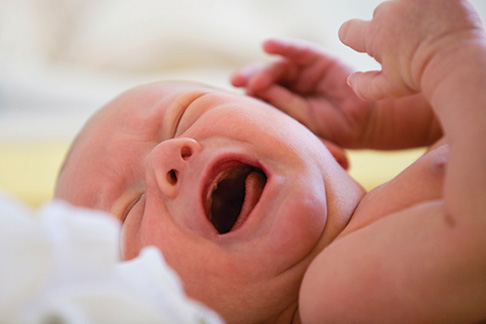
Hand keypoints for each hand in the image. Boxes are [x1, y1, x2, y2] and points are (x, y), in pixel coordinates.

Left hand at [231, 38, 377, 147]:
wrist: (366, 123)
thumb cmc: (332, 129)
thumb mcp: (303, 122)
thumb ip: (282, 106)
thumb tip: (255, 91)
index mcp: (282, 104)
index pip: (260, 98)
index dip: (248, 98)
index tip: (234, 105)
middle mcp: (290, 86)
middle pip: (264, 79)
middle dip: (249, 79)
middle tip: (238, 82)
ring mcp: (303, 72)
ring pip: (278, 66)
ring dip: (265, 71)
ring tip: (256, 81)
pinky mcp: (318, 60)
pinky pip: (298, 50)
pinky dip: (283, 46)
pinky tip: (268, 44)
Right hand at [339, 0, 483, 100]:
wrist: (460, 61)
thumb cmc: (423, 78)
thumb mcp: (390, 88)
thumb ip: (365, 85)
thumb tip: (351, 80)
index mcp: (375, 34)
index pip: (348, 30)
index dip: (353, 36)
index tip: (361, 41)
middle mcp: (389, 11)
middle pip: (381, 15)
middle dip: (390, 27)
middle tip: (409, 44)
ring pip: (403, 5)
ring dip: (410, 15)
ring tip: (427, 34)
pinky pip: (424, 0)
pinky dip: (430, 7)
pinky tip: (439, 23)